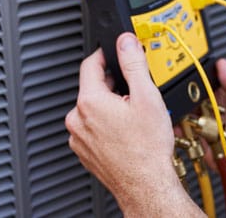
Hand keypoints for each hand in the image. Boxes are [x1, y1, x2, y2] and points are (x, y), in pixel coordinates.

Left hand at [65, 34, 194, 214]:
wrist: (146, 184)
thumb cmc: (146, 148)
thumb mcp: (146, 96)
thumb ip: (133, 63)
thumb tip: (125, 42)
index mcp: (90, 102)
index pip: (91, 65)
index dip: (106, 55)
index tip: (116, 52)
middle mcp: (78, 119)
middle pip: (93, 88)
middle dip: (114, 86)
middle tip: (135, 93)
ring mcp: (79, 138)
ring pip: (93, 110)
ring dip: (110, 107)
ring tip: (133, 118)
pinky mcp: (84, 152)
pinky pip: (93, 129)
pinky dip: (106, 126)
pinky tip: (126, 133)